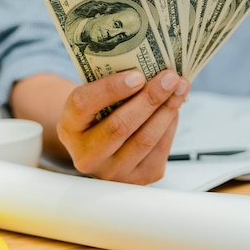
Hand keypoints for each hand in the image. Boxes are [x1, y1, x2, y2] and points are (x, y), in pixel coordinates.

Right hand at [57, 69, 189, 183]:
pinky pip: (159, 150)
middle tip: (169, 78)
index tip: (137, 75)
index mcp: (69, 128)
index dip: (111, 89)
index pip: (83, 105)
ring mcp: (112, 172)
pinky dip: (170, 124)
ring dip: (167, 110)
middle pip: (120, 126)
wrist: (104, 148)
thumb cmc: (101, 115)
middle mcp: (86, 156)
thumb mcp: (96, 99)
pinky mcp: (137, 179)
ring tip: (179, 87)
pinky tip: (175, 107)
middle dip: (150, 98)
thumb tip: (151, 70)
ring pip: (145, 139)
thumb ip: (114, 86)